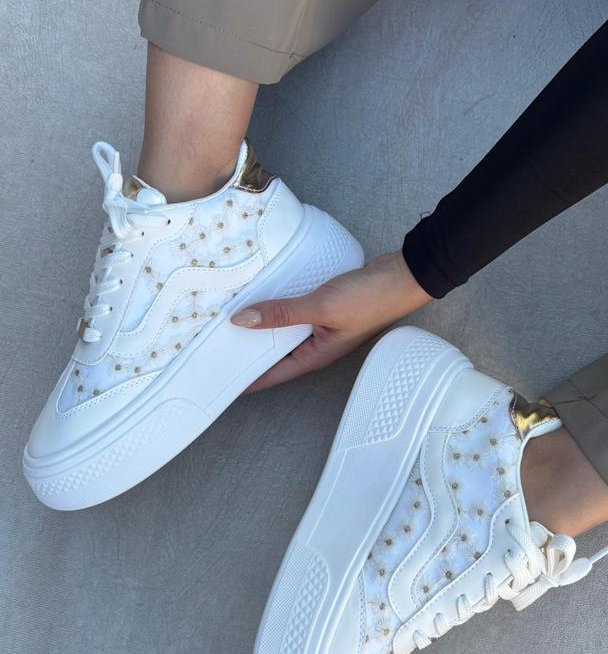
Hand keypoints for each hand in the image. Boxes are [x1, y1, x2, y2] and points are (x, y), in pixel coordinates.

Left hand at [230, 251, 431, 390]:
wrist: (402, 275)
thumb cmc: (369, 298)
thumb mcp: (320, 306)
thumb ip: (281, 313)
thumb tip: (242, 321)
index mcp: (315, 357)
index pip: (271, 375)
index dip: (245, 379)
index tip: (218, 378)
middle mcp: (316, 347)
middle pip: (274, 354)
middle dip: (247, 351)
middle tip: (215, 345)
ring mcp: (321, 328)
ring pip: (283, 333)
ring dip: (262, 327)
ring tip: (230, 320)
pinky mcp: (324, 310)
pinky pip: (293, 313)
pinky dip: (277, 308)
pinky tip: (262, 298)